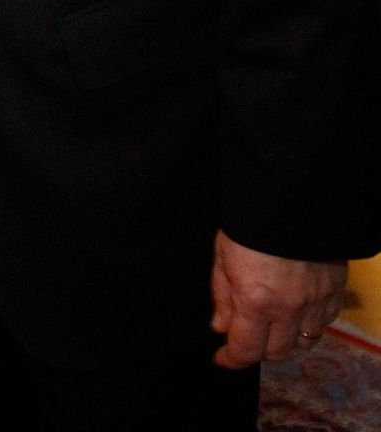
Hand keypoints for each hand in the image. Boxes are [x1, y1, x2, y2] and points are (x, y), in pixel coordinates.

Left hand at [210, 230, 346, 366]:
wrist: (290, 195)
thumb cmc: (249, 221)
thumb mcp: (223, 254)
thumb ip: (222, 295)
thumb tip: (221, 327)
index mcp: (256, 300)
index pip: (245, 349)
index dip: (231, 359)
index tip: (222, 359)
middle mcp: (288, 308)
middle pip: (276, 352)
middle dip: (258, 350)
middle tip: (246, 336)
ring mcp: (315, 301)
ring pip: (304, 342)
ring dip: (286, 340)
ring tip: (272, 326)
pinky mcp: (335, 290)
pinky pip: (325, 322)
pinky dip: (310, 324)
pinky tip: (298, 312)